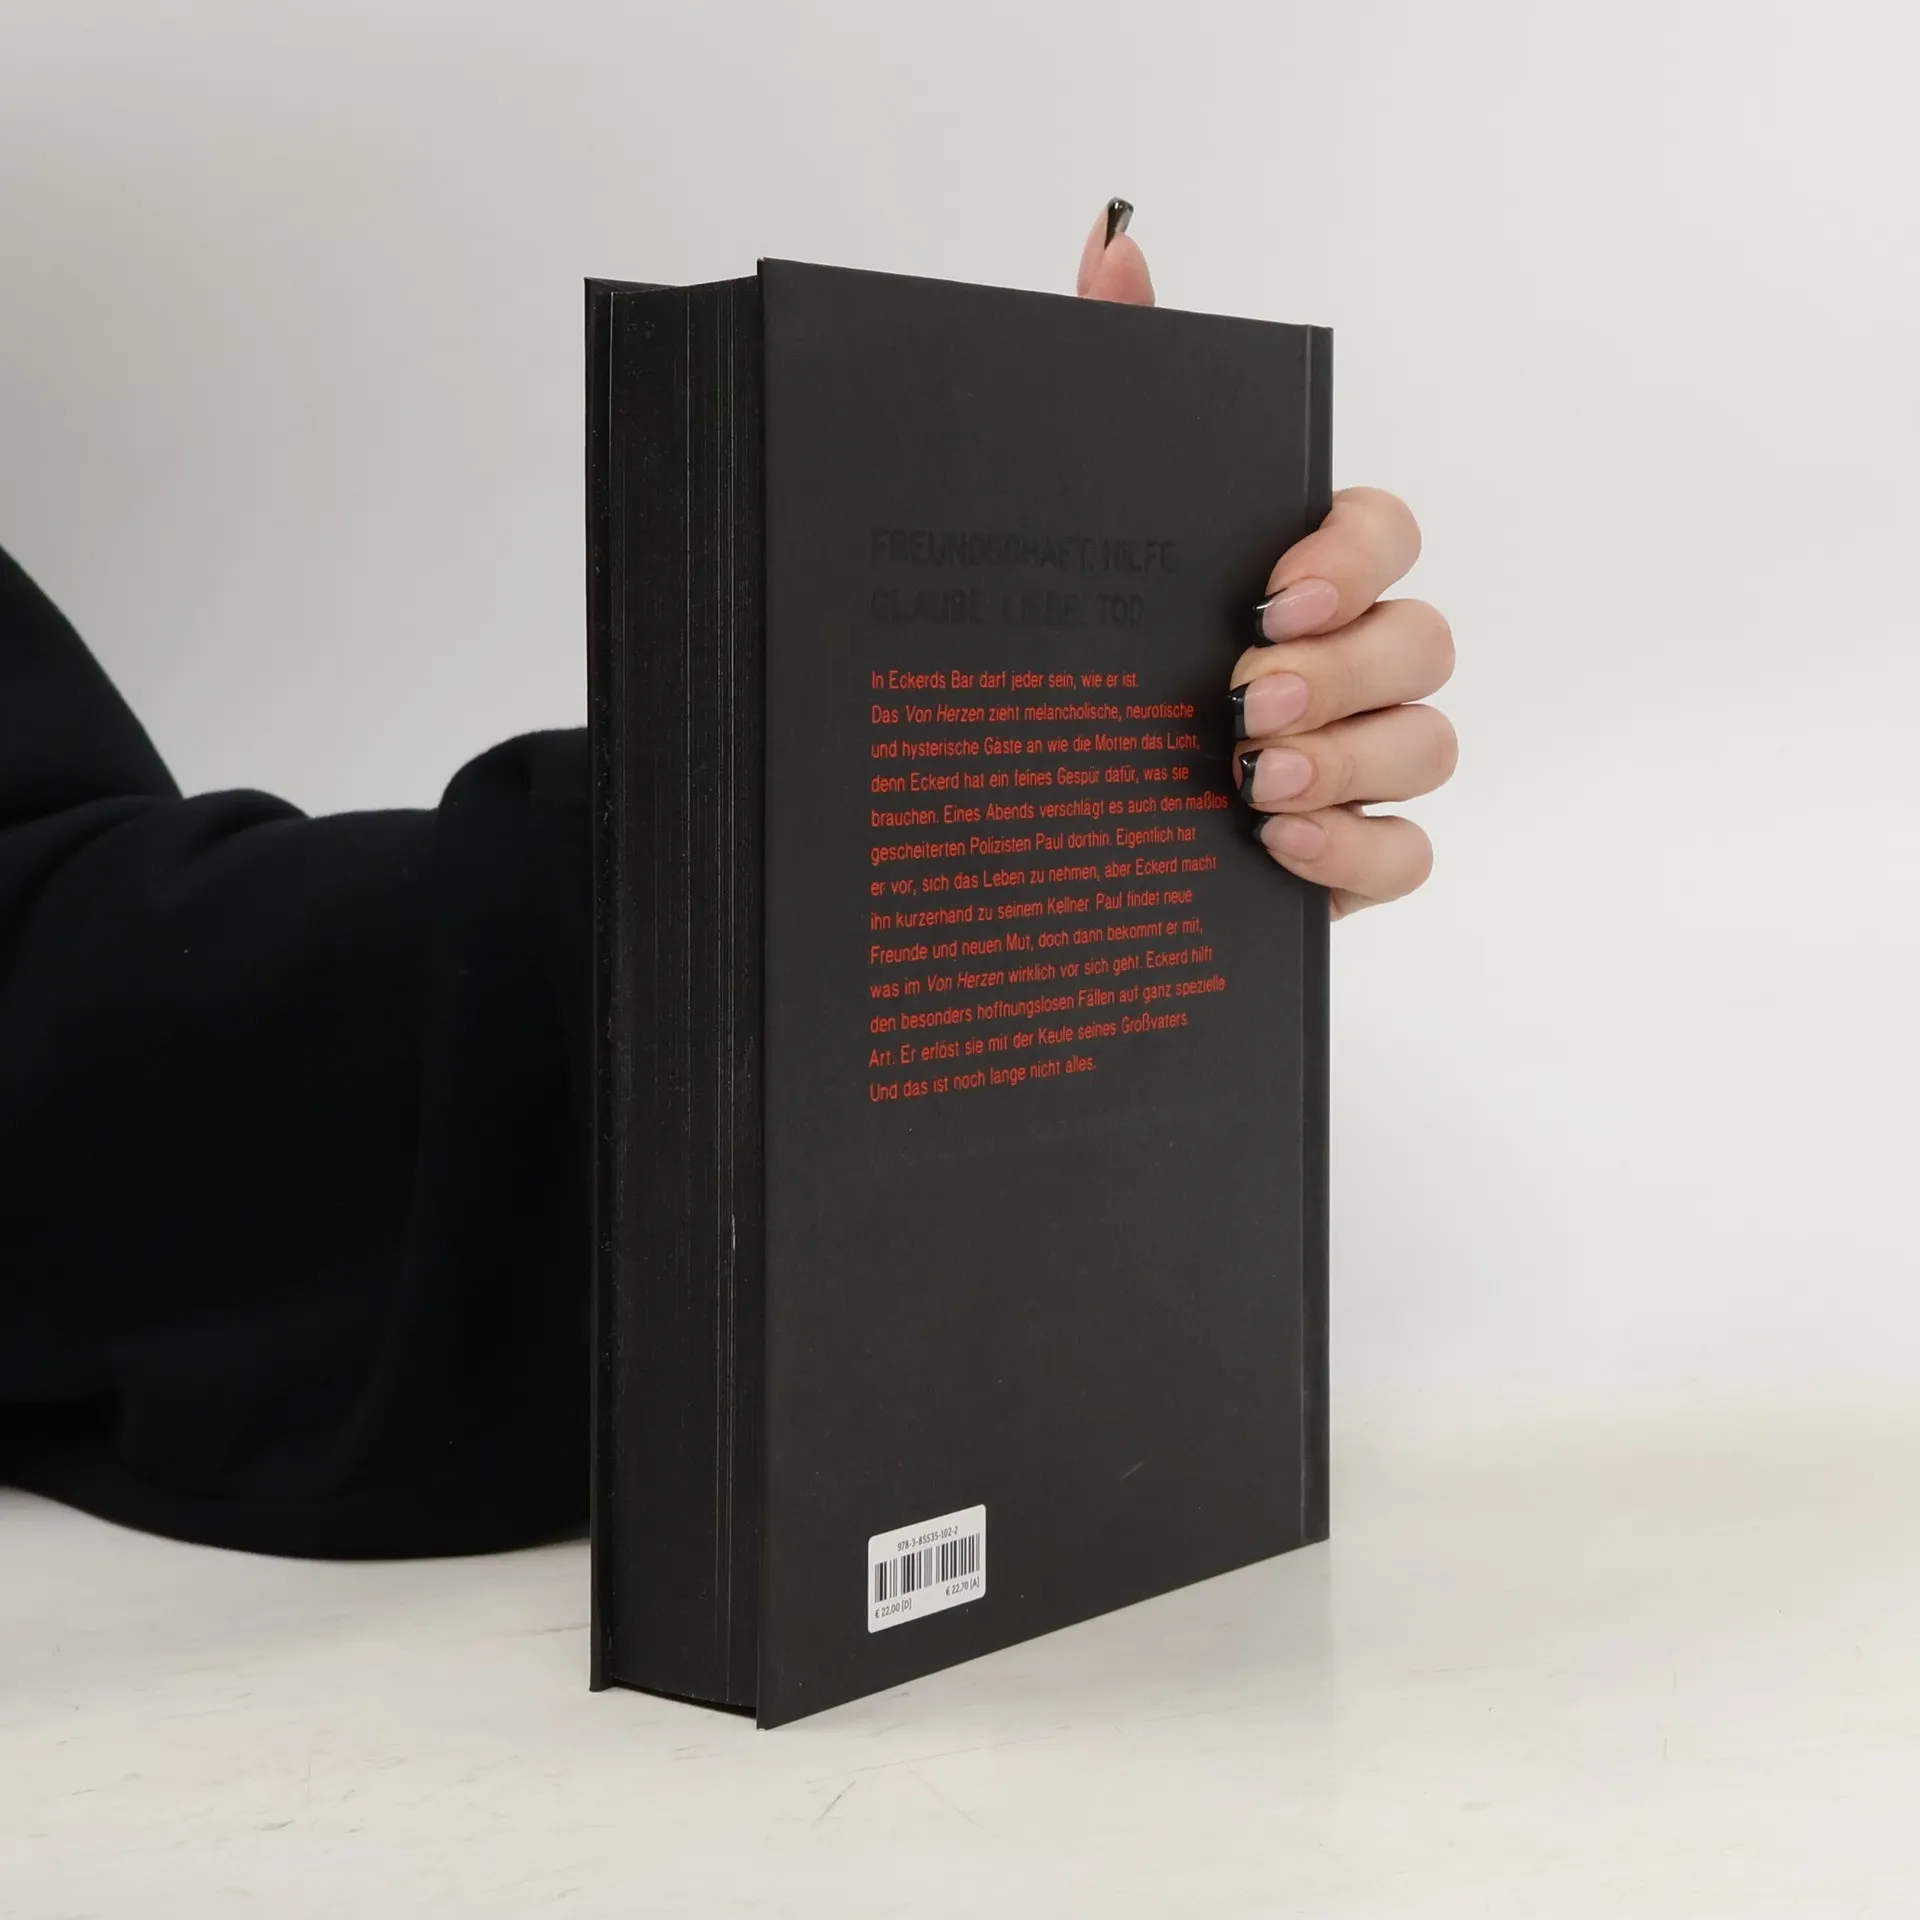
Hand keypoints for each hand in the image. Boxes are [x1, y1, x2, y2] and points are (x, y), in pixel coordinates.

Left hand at [1077, 201, 1455, 918]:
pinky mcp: (1348, 854)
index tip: (1278, 592)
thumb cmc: (1084, 656)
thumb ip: (1114, 379)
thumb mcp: (1081, 517)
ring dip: (1350, 758)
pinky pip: (1410, 853)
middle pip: (1423, 639)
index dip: (1356, 553)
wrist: (1026, 815)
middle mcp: (1345, 661)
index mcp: (1297, 576)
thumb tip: (1115, 246)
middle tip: (1243, 697)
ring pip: (1430, 744)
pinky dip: (1361, 850)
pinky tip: (1279, 847)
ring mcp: (1357, 759)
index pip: (1382, 532)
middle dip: (1344, 667)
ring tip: (1250, 780)